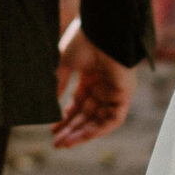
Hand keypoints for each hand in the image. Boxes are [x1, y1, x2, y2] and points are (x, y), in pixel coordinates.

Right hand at [53, 18, 136, 147]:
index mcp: (90, 76)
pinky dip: (98, 129)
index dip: (65, 117)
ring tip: (65, 144)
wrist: (103, 30)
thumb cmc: (84, 40)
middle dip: (71, 129)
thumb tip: (50, 103)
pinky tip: (82, 137)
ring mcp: (114, 91)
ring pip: (98, 120)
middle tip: (56, 143)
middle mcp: (102, 85)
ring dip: (82, 133)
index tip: (52, 129)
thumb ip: (59, 83)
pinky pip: (113, 119)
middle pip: (86, 114)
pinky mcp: (124, 94)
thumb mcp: (64, 63)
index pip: (78, 103)